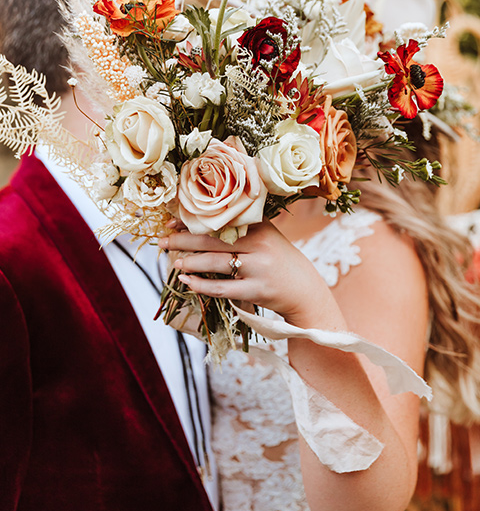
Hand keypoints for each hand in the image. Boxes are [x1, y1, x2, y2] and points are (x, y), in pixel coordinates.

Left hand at [159, 220, 327, 323]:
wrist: (304, 291)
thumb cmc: (278, 260)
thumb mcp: (267, 236)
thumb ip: (242, 226)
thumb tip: (198, 221)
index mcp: (260, 226)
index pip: (220, 219)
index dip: (193, 220)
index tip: (171, 221)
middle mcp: (260, 244)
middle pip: (213, 239)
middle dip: (183, 240)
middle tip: (162, 241)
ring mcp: (258, 268)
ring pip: (215, 262)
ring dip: (190, 261)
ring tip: (174, 261)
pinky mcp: (256, 291)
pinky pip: (222, 288)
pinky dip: (201, 284)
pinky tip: (186, 280)